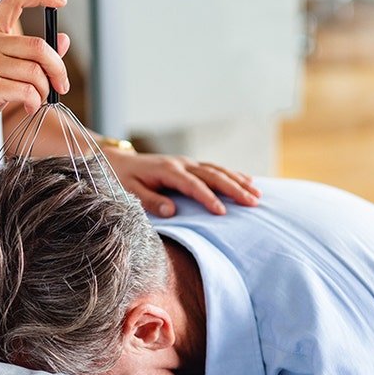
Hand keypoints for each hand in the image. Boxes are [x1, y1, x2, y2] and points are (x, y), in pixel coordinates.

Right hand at [0, 0, 70, 146]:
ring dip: (44, 91)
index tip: (61, 0)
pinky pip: (26, 91)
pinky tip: (29, 107)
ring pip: (34, 72)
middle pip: (38, 46)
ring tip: (37, 99)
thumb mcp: (6, 69)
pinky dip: (35, 102)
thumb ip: (32, 55)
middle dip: (58, 68)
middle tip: (61, 85)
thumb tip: (64, 39)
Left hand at [106, 149, 261, 216]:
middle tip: (252, 202)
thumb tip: (172, 211)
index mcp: (167, 171)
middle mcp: (181, 164)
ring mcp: (187, 163)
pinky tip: (248, 181)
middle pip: (212, 175)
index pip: (192, 186)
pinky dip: (233, 174)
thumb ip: (150, 201)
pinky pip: (215, 168)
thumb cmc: (120, 179)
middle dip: (234, 189)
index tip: (222, 213)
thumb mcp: (129, 191)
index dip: (208, 198)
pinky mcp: (189, 165)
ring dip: (238, 181)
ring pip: (218, 170)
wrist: (116, 161)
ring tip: (257, 194)